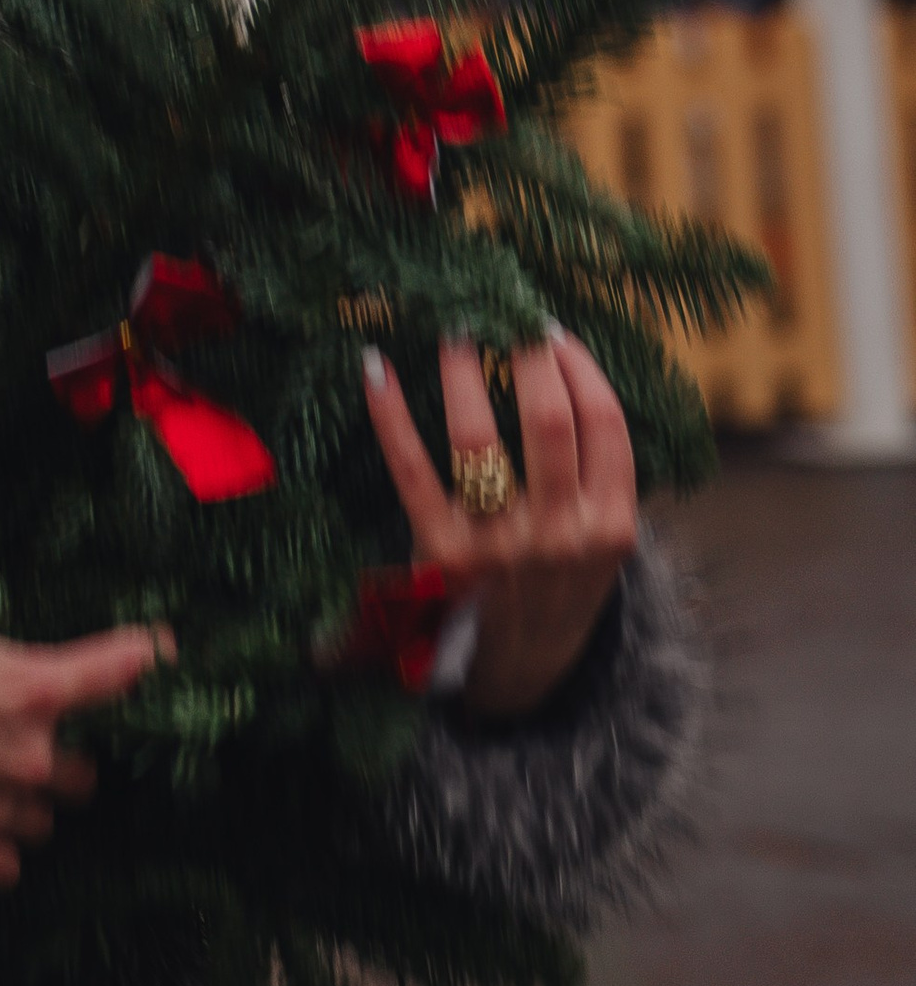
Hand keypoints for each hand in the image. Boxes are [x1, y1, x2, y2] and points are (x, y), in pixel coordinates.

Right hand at [0, 481, 169, 886]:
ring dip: (27, 801)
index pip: (112, 670)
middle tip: (20, 729)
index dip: (141, 657)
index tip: (161, 652)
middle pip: (84, 771)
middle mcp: (26, 755)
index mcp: (27, 687)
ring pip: (44, 818)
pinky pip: (5, 861)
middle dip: (61, 754)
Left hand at [362, 332, 637, 720]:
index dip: (579, 366)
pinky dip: (390, 413)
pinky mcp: (439, 555)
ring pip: (479, 438)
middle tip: (504, 312)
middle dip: (526, 353)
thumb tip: (566, 367)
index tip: (553, 328)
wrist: (524, 673)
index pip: (605, 425)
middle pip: (549, 420)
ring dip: (463, 370)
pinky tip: (375, 367)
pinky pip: (410, 468)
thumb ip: (599, 474)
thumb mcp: (604, 542)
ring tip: (453, 328)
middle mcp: (560, 536)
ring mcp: (499, 547)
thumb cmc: (560, 584)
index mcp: (610, 527)